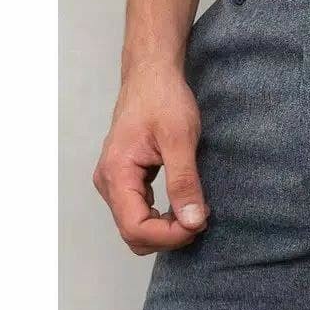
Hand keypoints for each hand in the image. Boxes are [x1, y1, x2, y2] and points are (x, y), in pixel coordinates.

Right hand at [93, 61, 208, 254]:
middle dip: (168, 235)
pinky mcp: (125, 180)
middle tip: (201, 219)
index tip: (199, 223)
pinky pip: (138, 213)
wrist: (151, 74)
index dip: (169, 235)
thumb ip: (184, 182)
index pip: (135, 228)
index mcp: (116, 173)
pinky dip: (161, 219)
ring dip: (165, 230)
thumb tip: (192, 221)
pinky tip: (184, 205)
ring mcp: (114, 182)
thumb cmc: (162, 98)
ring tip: (196, 212)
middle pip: (132, 234)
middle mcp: (108, 182)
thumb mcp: (180, 139)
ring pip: (134, 227)